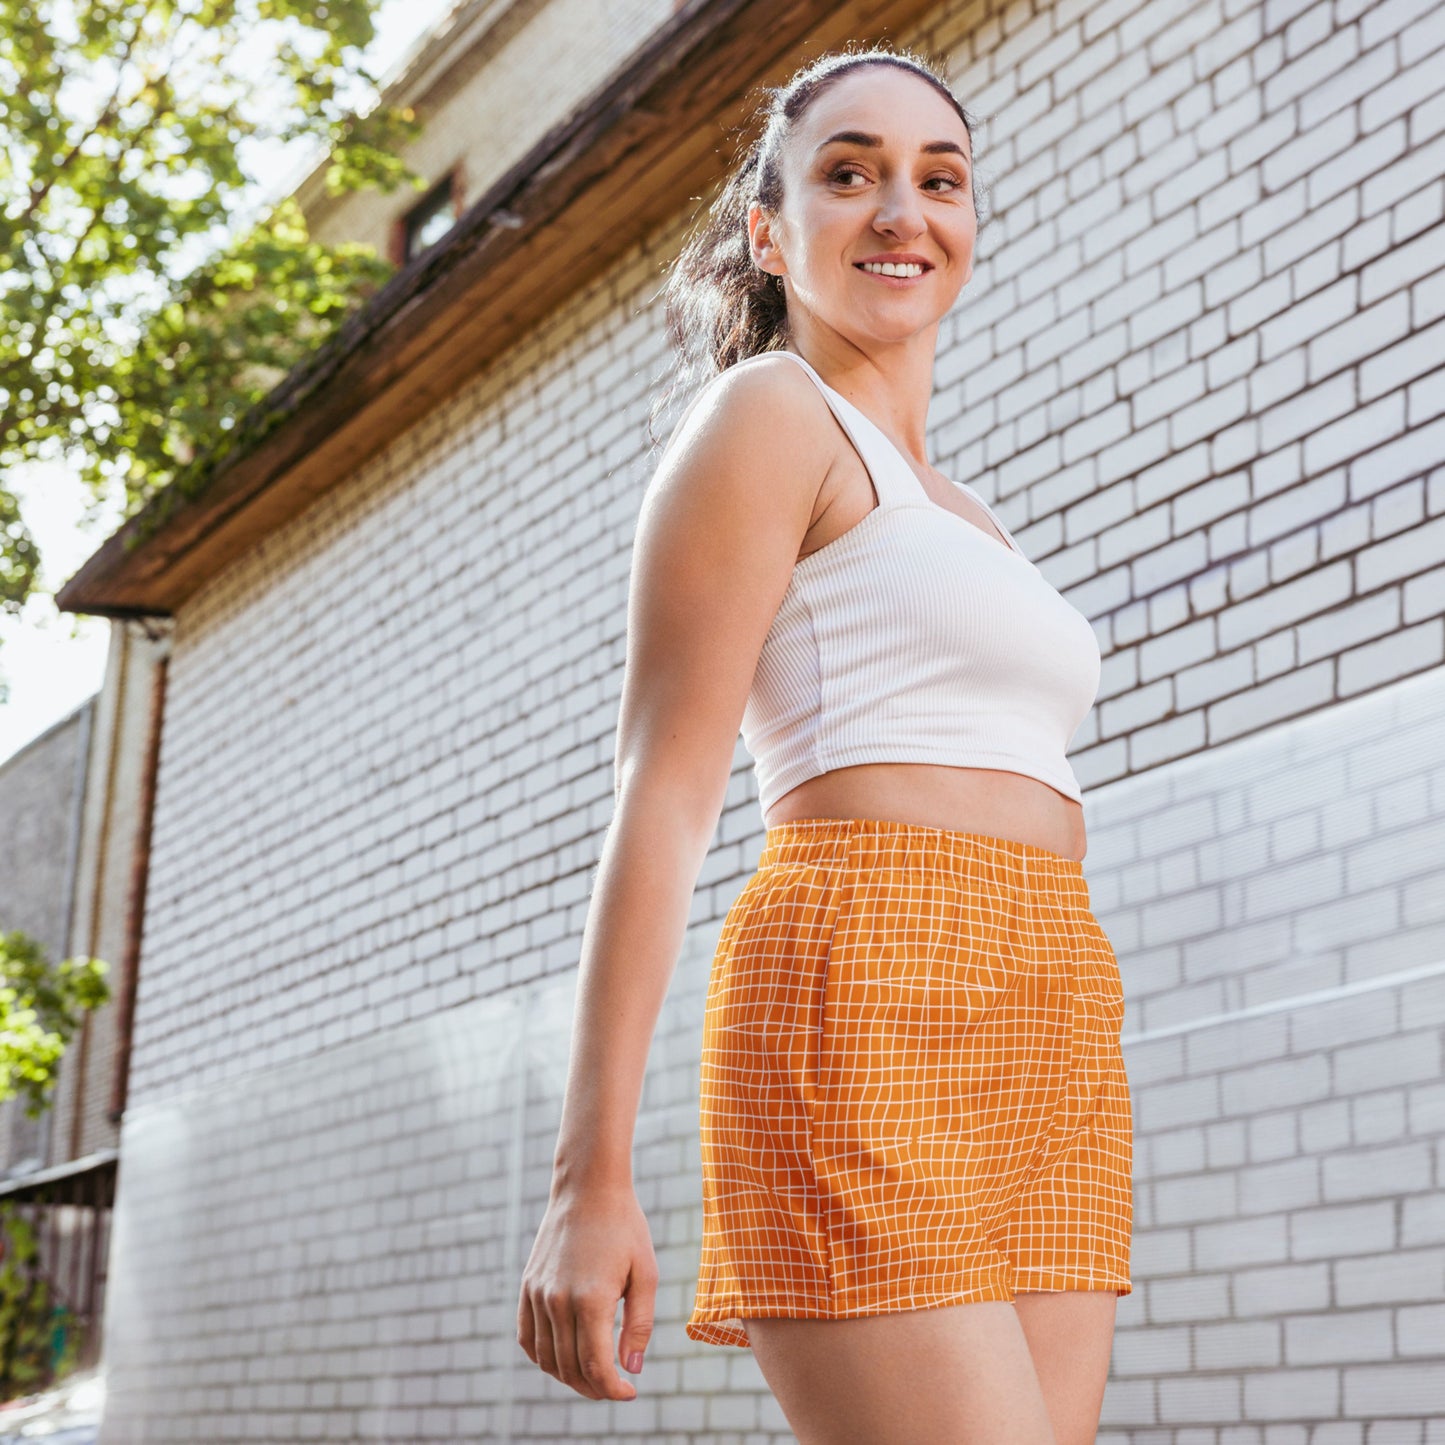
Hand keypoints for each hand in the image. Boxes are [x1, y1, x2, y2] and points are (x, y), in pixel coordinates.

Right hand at [517, 1179, 657, 1400]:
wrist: (588, 1188)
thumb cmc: (625, 1227)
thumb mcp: (646, 1273)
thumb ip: (640, 1324)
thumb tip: (631, 1369)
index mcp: (591, 1300)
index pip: (595, 1366)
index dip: (612, 1389)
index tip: (629, 1392)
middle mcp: (558, 1301)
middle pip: (570, 1368)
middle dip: (594, 1388)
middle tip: (615, 1387)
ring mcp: (538, 1294)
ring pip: (546, 1359)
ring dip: (569, 1377)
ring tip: (593, 1376)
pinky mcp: (527, 1286)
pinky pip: (527, 1337)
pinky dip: (542, 1358)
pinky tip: (562, 1358)